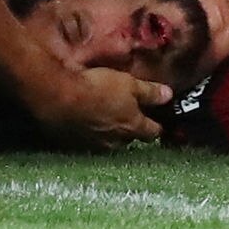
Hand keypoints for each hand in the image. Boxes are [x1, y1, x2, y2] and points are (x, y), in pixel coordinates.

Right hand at [37, 65, 171, 148]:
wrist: (59, 97)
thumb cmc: (98, 88)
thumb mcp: (129, 84)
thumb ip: (150, 92)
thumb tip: (169, 96)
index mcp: (132, 127)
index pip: (152, 132)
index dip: (157, 126)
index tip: (160, 121)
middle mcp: (115, 141)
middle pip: (130, 138)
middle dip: (133, 129)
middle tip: (133, 117)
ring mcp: (95, 144)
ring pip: (110, 141)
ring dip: (112, 132)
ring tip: (109, 119)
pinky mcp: (76, 143)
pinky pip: (90, 140)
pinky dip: (93, 132)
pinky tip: (88, 122)